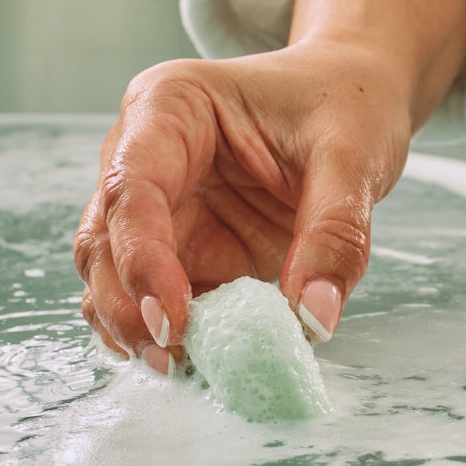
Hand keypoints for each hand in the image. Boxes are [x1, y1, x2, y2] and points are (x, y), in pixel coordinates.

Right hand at [74, 0, 465, 371]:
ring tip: (184, 368)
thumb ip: (335, 233)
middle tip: (175, 360)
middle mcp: (150, 155)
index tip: (174, 319)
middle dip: (131, 305)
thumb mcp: (353, 156)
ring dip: (139, 326)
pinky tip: (198, 360)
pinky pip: (163, 295)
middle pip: (107, 238)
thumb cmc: (347, 103)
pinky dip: (174, 331)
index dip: (143, 257)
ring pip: (116, 274)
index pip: (133, 186)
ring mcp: (166, 205)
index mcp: (172, 108)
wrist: (358, 96)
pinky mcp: (190, 245)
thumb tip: (313, 318)